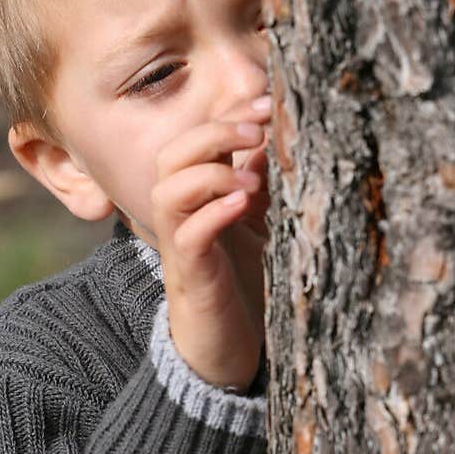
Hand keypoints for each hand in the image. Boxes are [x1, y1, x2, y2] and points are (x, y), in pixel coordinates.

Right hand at [151, 96, 270, 391]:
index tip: (270, 99)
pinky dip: (214, 214)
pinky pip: (189, 236)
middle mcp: (184, 217)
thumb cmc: (249, 288)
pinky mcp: (192, 277)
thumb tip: (285, 138)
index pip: (196, 141)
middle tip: (256, 126)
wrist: (230, 353)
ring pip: (169, 190)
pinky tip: (244, 204)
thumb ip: (268, 187)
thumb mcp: (266, 227)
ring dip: (210, 172)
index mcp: (200, 198)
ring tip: (250, 178)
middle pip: (171, 156)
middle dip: (213, 132)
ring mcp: (184, 246)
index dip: (227, 115)